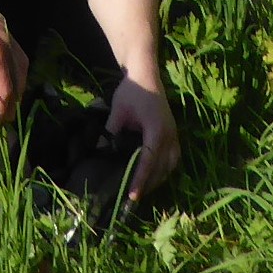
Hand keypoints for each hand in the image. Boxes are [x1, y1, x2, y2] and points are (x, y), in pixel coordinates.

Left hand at [0, 0, 26, 130]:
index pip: (6, 89)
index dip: (3, 109)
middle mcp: (5, 41)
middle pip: (18, 77)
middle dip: (12, 99)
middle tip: (3, 116)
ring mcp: (4, 31)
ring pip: (19, 64)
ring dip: (15, 83)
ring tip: (5, 100)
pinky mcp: (0, 26)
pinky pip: (14, 51)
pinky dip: (12, 68)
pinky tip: (3, 77)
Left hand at [105, 77, 181, 206]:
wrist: (147, 74)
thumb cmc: (132, 91)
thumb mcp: (118, 110)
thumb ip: (110, 130)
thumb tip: (99, 150)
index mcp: (156, 130)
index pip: (149, 160)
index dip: (141, 179)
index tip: (133, 195)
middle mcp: (169, 135)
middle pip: (162, 168)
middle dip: (149, 184)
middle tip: (132, 198)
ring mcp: (174, 135)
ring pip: (170, 165)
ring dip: (158, 179)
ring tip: (142, 190)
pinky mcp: (174, 134)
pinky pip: (173, 158)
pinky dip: (165, 170)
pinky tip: (154, 176)